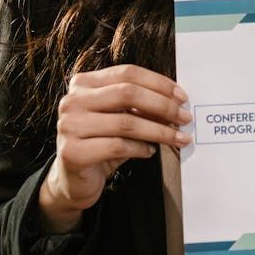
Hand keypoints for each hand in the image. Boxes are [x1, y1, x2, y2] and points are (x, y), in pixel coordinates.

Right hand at [39, 64, 190, 232]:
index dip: (158, 83)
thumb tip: (176, 102)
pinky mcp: (72, 152)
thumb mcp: (120, 119)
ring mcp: (69, 126)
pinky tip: (150, 151)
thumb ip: (140, 107)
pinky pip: (117, 146)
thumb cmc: (101, 144)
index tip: (182, 97)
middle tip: (184, 118)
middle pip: (127, 93)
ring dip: (159, 131)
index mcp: (83, 84)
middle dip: (163, 105)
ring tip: (178, 138)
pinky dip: (140, 148)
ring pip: (126, 122)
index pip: (126, 73)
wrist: (73, 180)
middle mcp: (72, 101)